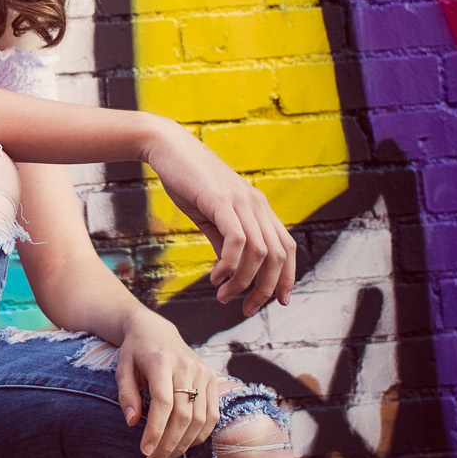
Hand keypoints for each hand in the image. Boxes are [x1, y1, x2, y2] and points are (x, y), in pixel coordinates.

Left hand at [115, 313, 222, 457]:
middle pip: (183, 414)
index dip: (155, 430)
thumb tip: (132, 422)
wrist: (156, 331)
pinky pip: (212, 414)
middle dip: (168, 443)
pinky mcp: (212, 378)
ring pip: (199, 418)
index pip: (163, 402)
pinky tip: (183, 445)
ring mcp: (203, 372)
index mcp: (162, 361)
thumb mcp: (122, 368)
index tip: (144, 451)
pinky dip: (199, 435)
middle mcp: (187, 365)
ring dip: (183, 444)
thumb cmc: (135, 352)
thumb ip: (126, 394)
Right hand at [140, 116, 296, 315]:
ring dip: (243, 282)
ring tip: (223, 296)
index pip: (287, 247)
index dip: (288, 277)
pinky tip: (215, 277)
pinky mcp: (221, 200)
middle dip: (266, 289)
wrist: (168, 147)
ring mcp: (241, 201)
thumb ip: (224, 240)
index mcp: (258, 207)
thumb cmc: (187, 181)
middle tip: (246, 309)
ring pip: (260, 253)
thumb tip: (233, 270)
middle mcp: (257, 204)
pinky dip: (230, 265)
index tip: (277, 302)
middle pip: (279, 256)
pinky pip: (237, 241)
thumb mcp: (210, 216)